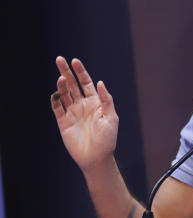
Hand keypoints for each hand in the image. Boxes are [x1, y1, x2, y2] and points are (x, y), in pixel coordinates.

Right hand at [51, 57, 118, 171]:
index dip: (80, 71)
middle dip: (66, 72)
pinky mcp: (63, 122)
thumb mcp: (111, 117)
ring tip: (61, 78)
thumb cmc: (108, 138)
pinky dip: (55, 100)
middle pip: (72, 84)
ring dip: (61, 85)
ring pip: (64, 94)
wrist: (96, 157)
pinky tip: (56, 93)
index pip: (86, 82)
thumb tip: (99, 83)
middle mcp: (82, 105)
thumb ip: (105, 100)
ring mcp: (72, 112)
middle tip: (59, 59)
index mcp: (95, 102)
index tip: (74, 61)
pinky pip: (57, 108)